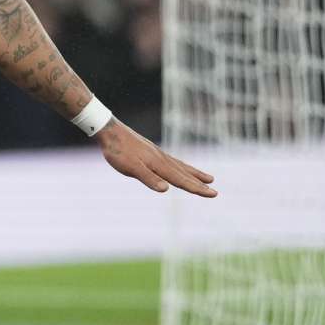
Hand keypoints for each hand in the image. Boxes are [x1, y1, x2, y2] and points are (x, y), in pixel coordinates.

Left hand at [95, 120, 216, 197]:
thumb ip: (148, 178)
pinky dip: (182, 166)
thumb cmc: (118, 150)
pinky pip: (172, 161)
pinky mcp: (151, 151)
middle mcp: (162, 158)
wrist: (109, 130)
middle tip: (215, 192)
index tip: (213, 194)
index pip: (181, 179)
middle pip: (184, 174)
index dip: (196, 188)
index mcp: (158, 164)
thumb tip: (166, 189)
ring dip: (194, 174)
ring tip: (208, 178)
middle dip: (199, 184)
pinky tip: (181, 167)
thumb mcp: (130, 167)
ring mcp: (157, 154)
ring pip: (180, 166)